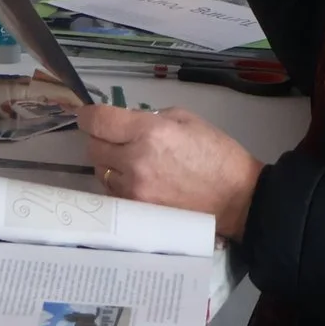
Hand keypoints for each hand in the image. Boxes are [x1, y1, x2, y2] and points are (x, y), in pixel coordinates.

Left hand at [78, 105, 262, 239]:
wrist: (237, 198)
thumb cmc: (216, 154)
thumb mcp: (186, 119)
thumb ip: (149, 117)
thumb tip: (123, 121)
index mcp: (150, 132)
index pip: (98, 121)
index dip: (87, 116)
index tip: (87, 116)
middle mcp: (135, 160)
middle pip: (93, 146)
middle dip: (100, 138)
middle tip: (115, 138)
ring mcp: (134, 189)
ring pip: (100, 170)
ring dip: (109, 163)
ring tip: (131, 162)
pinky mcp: (136, 209)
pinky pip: (112, 192)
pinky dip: (118, 184)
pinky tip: (137, 181)